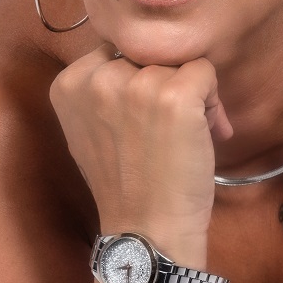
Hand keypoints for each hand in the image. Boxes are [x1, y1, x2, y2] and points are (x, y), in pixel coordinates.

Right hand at [49, 42, 233, 241]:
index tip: (144, 117)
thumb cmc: (125, 187)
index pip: (116, 52)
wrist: (147, 230)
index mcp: (68, 84)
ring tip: (189, 137)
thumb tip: (142, 62)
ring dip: (192, 95)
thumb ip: (101, 93)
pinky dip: (213, 100)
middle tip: (169, 130)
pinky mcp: (175, 97)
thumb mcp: (90, 131)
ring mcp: (136, 86)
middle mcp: (97, 79)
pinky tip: (207, 133)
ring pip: (178, 64)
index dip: (137, 81)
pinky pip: (206, 71)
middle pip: (148, 56)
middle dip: (164, 85)